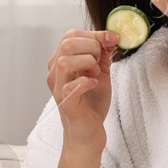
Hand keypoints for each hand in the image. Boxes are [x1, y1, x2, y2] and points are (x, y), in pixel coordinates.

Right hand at [48, 28, 116, 153]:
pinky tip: (94, 84)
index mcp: (61, 62)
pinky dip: (86, 82)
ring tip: (96, 74)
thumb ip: (103, 54)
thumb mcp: (100, 72)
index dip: (93, 34)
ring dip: (87, 63)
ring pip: (65, 61)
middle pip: (67, 44)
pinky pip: (71, 87)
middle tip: (100, 62)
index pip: (70, 35)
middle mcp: (56, 73)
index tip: (112, 38)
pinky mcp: (67, 104)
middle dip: (91, 47)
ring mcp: (59, 89)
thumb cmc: (91, 103)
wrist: (88, 133)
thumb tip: (110, 36)